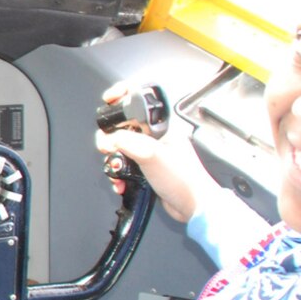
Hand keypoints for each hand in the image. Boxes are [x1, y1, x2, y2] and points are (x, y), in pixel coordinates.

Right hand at [94, 84, 215, 222]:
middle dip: (110, 135)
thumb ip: (125, 142)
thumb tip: (108, 139)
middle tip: (108, 145)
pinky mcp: (146, 167)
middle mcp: (156, 134)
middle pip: (124, 123)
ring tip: (116, 168)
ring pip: (121, 145)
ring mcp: (150, 150)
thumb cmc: (184, 179)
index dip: (122, 94)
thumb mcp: (151, 154)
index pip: (140, 98)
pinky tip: (122, 181)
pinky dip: (118, 173)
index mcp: (162, 123)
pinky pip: (124, 163)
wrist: (193, 205)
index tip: (109, 99)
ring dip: (113, 159)